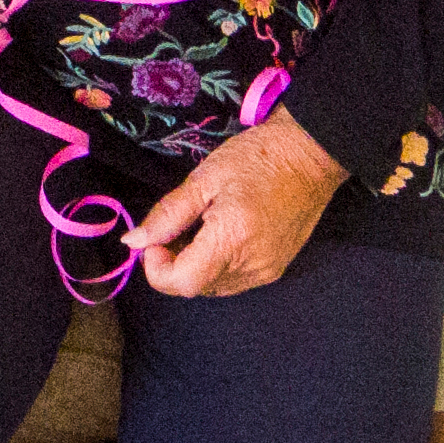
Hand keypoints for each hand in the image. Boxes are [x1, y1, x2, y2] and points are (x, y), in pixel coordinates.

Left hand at [129, 109, 346, 296]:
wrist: (310, 155)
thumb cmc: (256, 158)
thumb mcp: (203, 179)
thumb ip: (168, 214)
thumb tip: (134, 242)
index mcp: (232, 239)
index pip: (183, 283)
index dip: (157, 269)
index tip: (154, 241)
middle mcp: (252, 264)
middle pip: (196, 287)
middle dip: (173, 265)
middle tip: (174, 228)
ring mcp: (267, 270)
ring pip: (213, 287)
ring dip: (194, 266)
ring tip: (198, 228)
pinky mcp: (276, 269)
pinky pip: (233, 280)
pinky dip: (216, 266)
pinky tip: (219, 236)